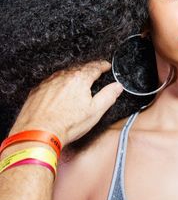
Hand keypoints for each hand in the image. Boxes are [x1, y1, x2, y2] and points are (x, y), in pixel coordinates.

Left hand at [9, 60, 123, 145]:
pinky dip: (59, 84)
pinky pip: (52, 82)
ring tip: (79, 84)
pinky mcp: (38, 91)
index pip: (94, 67)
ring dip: (73, 77)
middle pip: (79, 68)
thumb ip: (108, 95)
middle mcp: (63, 77)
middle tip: (95, 73)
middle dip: (88, 70)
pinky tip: (61, 93)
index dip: (103, 65)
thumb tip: (117, 86)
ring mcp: (48, 83)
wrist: (38, 134)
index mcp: (79, 79)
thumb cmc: (66, 124)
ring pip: (65, 74)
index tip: (106, 65)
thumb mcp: (95, 111)